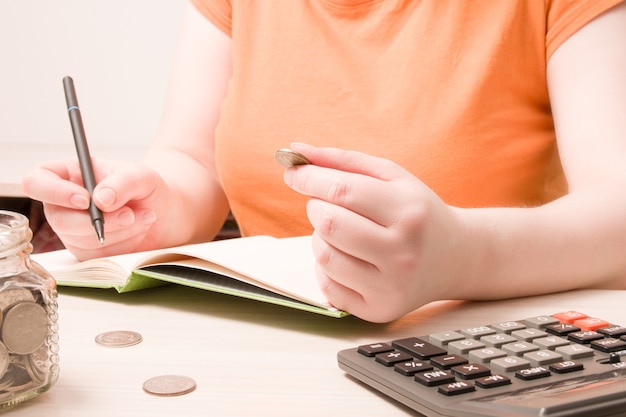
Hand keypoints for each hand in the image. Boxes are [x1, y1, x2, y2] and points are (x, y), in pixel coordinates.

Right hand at [22, 158, 164, 259]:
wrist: (165, 210)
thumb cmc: (146, 187)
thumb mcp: (140, 175)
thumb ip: (122, 183)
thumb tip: (100, 199)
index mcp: (67, 175)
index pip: (37, 182)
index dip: (55, 192)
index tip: (86, 199)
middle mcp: (63, 203)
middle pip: (58, 219)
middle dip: (98, 221)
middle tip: (130, 214)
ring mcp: (73, 229)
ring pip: (82, 240)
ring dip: (118, 231)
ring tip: (144, 216)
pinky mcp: (87, 250)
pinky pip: (98, 255)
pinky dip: (123, 244)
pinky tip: (139, 229)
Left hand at [284, 143, 464, 321]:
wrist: (455, 258)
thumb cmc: (415, 211)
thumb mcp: (391, 177)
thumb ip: (343, 161)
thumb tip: (296, 151)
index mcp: (408, 212)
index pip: (341, 191)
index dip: (309, 179)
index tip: (294, 173)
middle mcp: (402, 252)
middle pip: (328, 224)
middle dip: (316, 207)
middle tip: (327, 204)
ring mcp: (390, 286)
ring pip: (323, 255)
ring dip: (320, 237)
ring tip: (342, 232)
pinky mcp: (378, 309)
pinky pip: (327, 286)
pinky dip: (326, 267)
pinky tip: (347, 257)